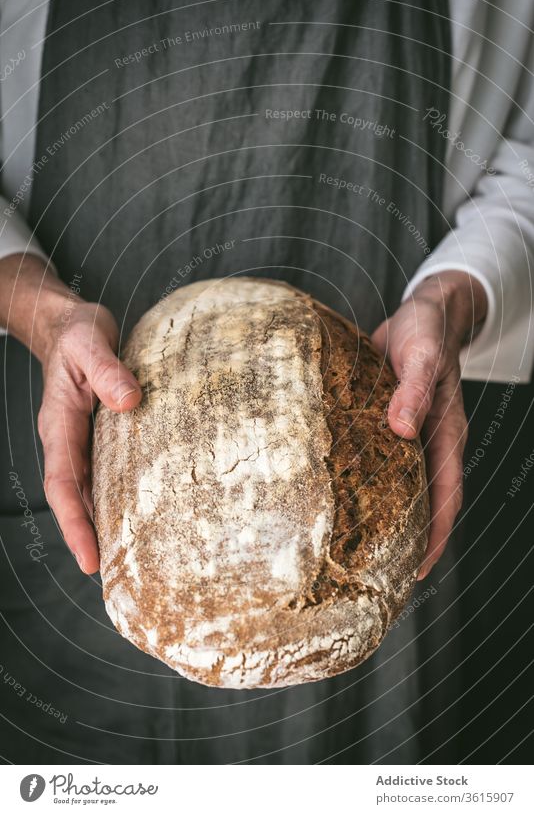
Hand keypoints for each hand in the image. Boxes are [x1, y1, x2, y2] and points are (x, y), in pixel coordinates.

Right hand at [0, 253, 141, 573]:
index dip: (74, 523)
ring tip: (128, 559)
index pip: (63, 484)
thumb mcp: (91, 342)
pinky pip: (104, 473)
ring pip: (89, 491)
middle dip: (89, 537)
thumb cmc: (79, 333)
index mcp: (60, 424)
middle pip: (74, 499)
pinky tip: (138, 513)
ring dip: (102, 523)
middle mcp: (68, 439)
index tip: (89, 558)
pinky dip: (115, 498)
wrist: (71, 326)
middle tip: (113, 577)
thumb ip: (108, 369)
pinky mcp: (99, 435)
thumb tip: (130, 402)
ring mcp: (82, 440)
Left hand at [371, 271, 486, 579]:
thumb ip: (412, 390)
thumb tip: (402, 430)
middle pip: (426, 502)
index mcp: (446, 433)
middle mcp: (430, 442)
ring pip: (404, 488)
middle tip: (381, 577)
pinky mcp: (389, 426)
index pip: (446, 496)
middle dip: (411, 539)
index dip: (435, 535)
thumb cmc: (424, 332)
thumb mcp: (420, 355)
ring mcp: (411, 437)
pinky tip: (344, 500)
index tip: (416, 570)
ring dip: (390, 517)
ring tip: (361, 550)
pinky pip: (384, 465)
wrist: (421, 314)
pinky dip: (370, 487)